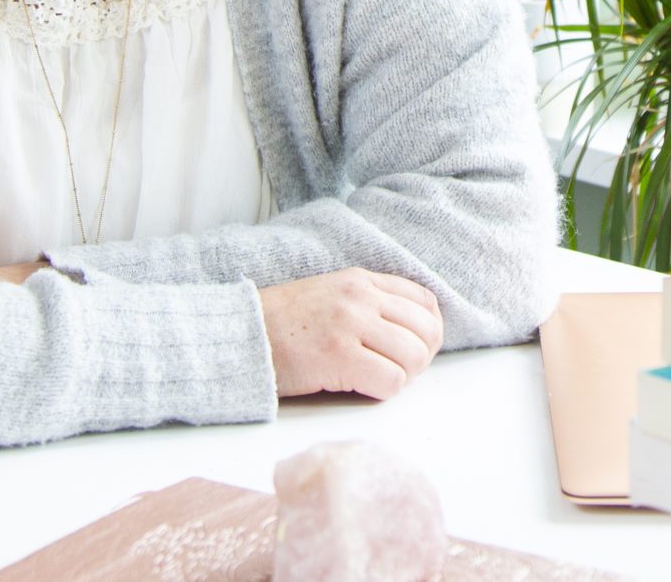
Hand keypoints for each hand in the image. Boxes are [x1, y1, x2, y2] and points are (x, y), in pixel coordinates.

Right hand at [258, 268, 444, 400]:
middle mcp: (361, 297)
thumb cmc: (283, 323)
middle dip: (420, 358)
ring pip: (414, 356)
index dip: (428, 331)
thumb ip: (369, 302)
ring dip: (403, 376)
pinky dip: (384, 390)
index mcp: (362, 280)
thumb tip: (410, 331)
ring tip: (378, 378)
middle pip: (426, 330)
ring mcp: (351, 324)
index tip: (414, 348)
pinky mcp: (339, 355)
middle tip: (398, 370)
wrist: (242, 335)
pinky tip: (361, 387)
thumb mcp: (332, 294)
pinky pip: (391, 380)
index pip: (426, 301)